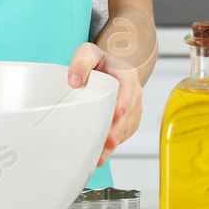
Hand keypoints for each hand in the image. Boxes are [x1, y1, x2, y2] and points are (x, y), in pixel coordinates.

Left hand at [67, 43, 142, 167]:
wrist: (111, 69)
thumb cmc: (100, 63)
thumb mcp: (89, 53)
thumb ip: (82, 62)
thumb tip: (74, 81)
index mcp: (128, 76)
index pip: (128, 92)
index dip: (123, 104)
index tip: (116, 115)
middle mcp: (134, 94)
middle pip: (128, 115)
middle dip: (118, 130)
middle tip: (107, 143)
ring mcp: (133, 109)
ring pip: (126, 127)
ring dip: (115, 141)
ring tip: (101, 155)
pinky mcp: (128, 120)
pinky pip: (124, 134)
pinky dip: (114, 144)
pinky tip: (102, 154)